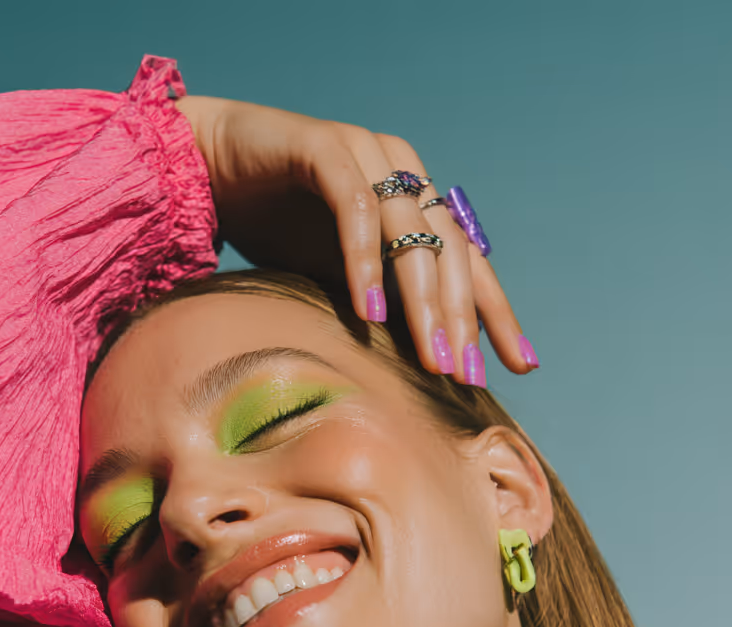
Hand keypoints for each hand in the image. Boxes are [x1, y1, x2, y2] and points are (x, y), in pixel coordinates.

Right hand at [176, 94, 536, 383]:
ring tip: (431, 357)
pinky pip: (355, 210)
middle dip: (461, 319)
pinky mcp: (324, 148)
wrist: (210, 167)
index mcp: (416, 200)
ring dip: (422, 301)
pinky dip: (364, 262)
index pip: (469, 262)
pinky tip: (371, 312)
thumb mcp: (340, 277)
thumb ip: (383, 303)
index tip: (520, 364)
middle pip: (449, 252)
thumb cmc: (276, 225)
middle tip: (463, 375)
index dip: (495, 313)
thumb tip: (424, 365)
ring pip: (411, 234)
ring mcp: (367, 154)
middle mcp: (403, 172)